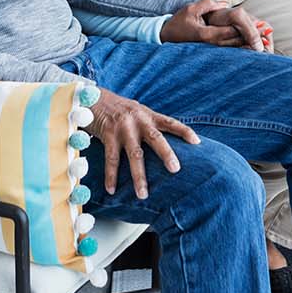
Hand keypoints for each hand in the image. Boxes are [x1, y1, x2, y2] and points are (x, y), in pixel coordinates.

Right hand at [85, 89, 199, 199]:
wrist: (94, 98)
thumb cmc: (119, 109)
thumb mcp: (138, 112)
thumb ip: (150, 125)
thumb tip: (166, 145)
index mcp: (149, 115)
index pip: (170, 123)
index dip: (184, 131)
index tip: (197, 142)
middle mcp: (138, 120)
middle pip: (155, 139)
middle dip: (166, 154)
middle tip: (175, 170)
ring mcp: (123, 128)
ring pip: (134, 154)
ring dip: (138, 176)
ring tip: (143, 194)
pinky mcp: (108, 135)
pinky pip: (111, 159)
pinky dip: (111, 176)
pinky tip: (112, 190)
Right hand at [160, 0, 270, 50]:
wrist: (166, 37)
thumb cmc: (178, 22)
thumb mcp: (191, 9)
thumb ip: (208, 4)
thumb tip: (225, 4)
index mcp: (207, 35)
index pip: (232, 31)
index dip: (249, 29)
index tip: (263, 26)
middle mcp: (211, 45)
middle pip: (237, 42)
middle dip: (253, 39)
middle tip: (270, 34)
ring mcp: (211, 50)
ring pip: (234, 49)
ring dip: (249, 45)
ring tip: (266, 42)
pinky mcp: (211, 52)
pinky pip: (229, 51)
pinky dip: (241, 49)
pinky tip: (251, 47)